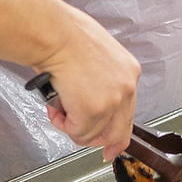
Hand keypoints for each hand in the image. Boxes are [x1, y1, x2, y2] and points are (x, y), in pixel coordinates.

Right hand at [32, 6, 138, 160]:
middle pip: (117, 132)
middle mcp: (127, 88)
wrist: (53, 33)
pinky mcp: (94, 111)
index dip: (115, 133)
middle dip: (94, 139)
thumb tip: (84, 93)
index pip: (128, 112)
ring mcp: (112, 102)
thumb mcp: (93, 52)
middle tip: (76, 134)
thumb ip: (98, 77)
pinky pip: (77, 132)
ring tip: (56, 108)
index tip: (109, 147)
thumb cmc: (63, 33)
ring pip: (93, 134)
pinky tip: (54, 109)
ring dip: (71, 126)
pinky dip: (62, 125)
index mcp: (128, 71)